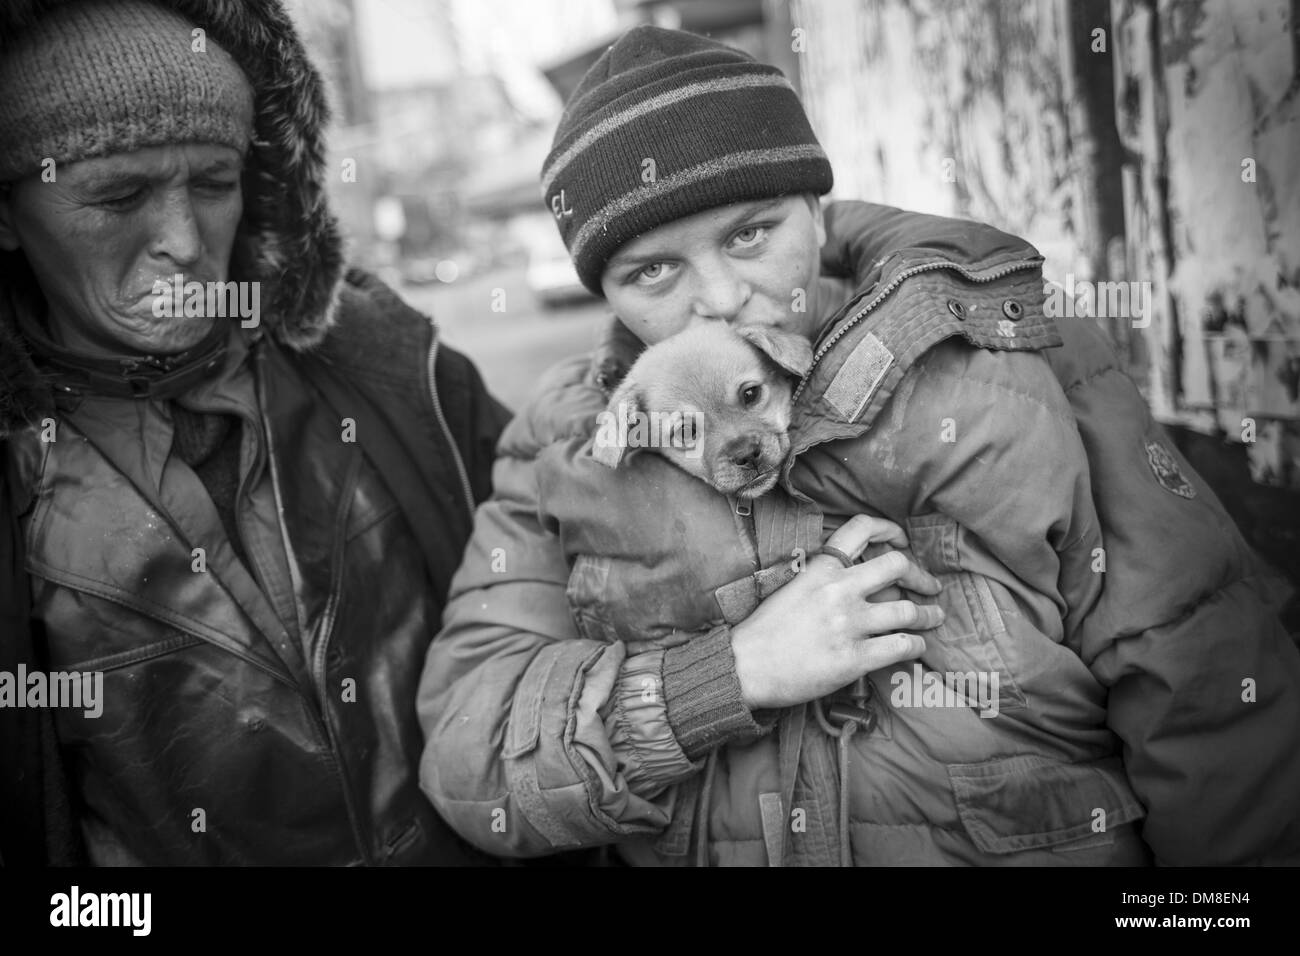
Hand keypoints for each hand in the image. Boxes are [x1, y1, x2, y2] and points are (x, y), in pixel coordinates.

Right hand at [730, 514, 943, 709]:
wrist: (746, 666)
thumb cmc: (766, 628)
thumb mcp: (793, 586)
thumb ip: (825, 576)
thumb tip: (858, 575)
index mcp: (821, 568)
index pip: (861, 529)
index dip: (889, 530)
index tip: (902, 540)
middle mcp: (839, 590)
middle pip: (898, 565)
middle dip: (921, 575)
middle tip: (930, 586)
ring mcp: (849, 624)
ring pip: (907, 610)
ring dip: (927, 615)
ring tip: (934, 618)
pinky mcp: (854, 658)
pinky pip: (901, 646)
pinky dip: (916, 645)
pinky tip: (916, 646)